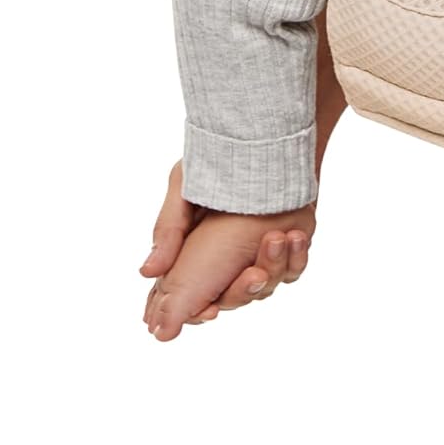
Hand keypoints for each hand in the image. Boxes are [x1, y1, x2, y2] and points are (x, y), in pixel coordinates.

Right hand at [140, 159, 314, 338]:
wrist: (268, 132)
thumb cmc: (218, 155)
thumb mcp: (185, 184)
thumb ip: (168, 227)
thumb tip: (147, 272)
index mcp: (194, 250)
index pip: (191, 297)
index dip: (198, 311)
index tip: (209, 312)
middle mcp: (228, 257)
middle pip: (232, 298)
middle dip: (243, 290)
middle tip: (253, 274)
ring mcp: (259, 252)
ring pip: (266, 285)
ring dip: (275, 267)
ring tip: (277, 238)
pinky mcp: (288, 242)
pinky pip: (294, 266)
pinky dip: (296, 257)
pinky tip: (295, 236)